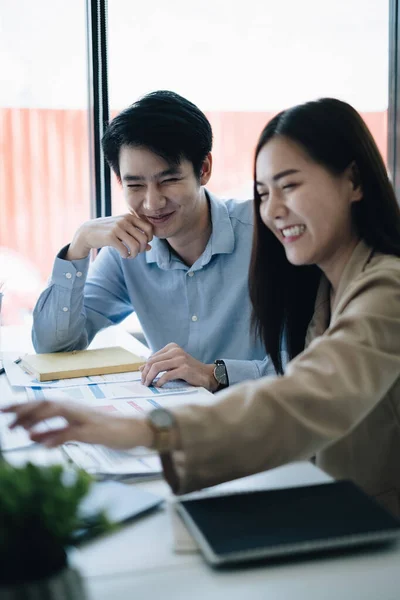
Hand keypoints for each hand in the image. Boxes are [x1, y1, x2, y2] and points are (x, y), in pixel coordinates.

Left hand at [1, 401, 152, 448]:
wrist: (136, 429)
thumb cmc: (109, 430)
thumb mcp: (79, 432)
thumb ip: (56, 433)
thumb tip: (34, 437)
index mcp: (72, 408)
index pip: (43, 403)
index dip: (22, 405)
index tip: (4, 410)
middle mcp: (76, 408)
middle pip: (45, 403)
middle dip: (23, 409)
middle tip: (4, 417)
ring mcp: (84, 418)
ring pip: (56, 412)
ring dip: (35, 419)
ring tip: (17, 429)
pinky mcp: (93, 431)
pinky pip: (71, 432)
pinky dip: (55, 436)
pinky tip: (42, 443)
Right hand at [67, 212, 153, 259]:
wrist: (88, 232)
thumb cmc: (108, 231)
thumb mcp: (123, 231)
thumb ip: (136, 237)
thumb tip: (149, 248)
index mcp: (130, 217)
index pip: (149, 228)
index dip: (148, 239)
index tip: (141, 244)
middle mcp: (124, 221)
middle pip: (143, 239)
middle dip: (141, 249)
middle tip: (135, 252)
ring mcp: (117, 228)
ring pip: (135, 246)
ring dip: (134, 254)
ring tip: (130, 255)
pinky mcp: (110, 237)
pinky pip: (125, 250)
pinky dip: (126, 255)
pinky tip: (123, 255)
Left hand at [140, 343, 218, 390]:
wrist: (207, 375)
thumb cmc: (188, 370)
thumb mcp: (172, 364)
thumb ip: (158, 364)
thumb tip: (140, 368)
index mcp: (172, 347)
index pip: (152, 357)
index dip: (145, 368)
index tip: (143, 378)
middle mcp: (175, 351)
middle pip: (152, 361)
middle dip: (145, 373)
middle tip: (143, 383)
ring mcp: (180, 359)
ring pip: (157, 367)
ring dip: (149, 377)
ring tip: (147, 385)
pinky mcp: (184, 369)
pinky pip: (166, 375)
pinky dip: (160, 381)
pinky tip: (158, 386)